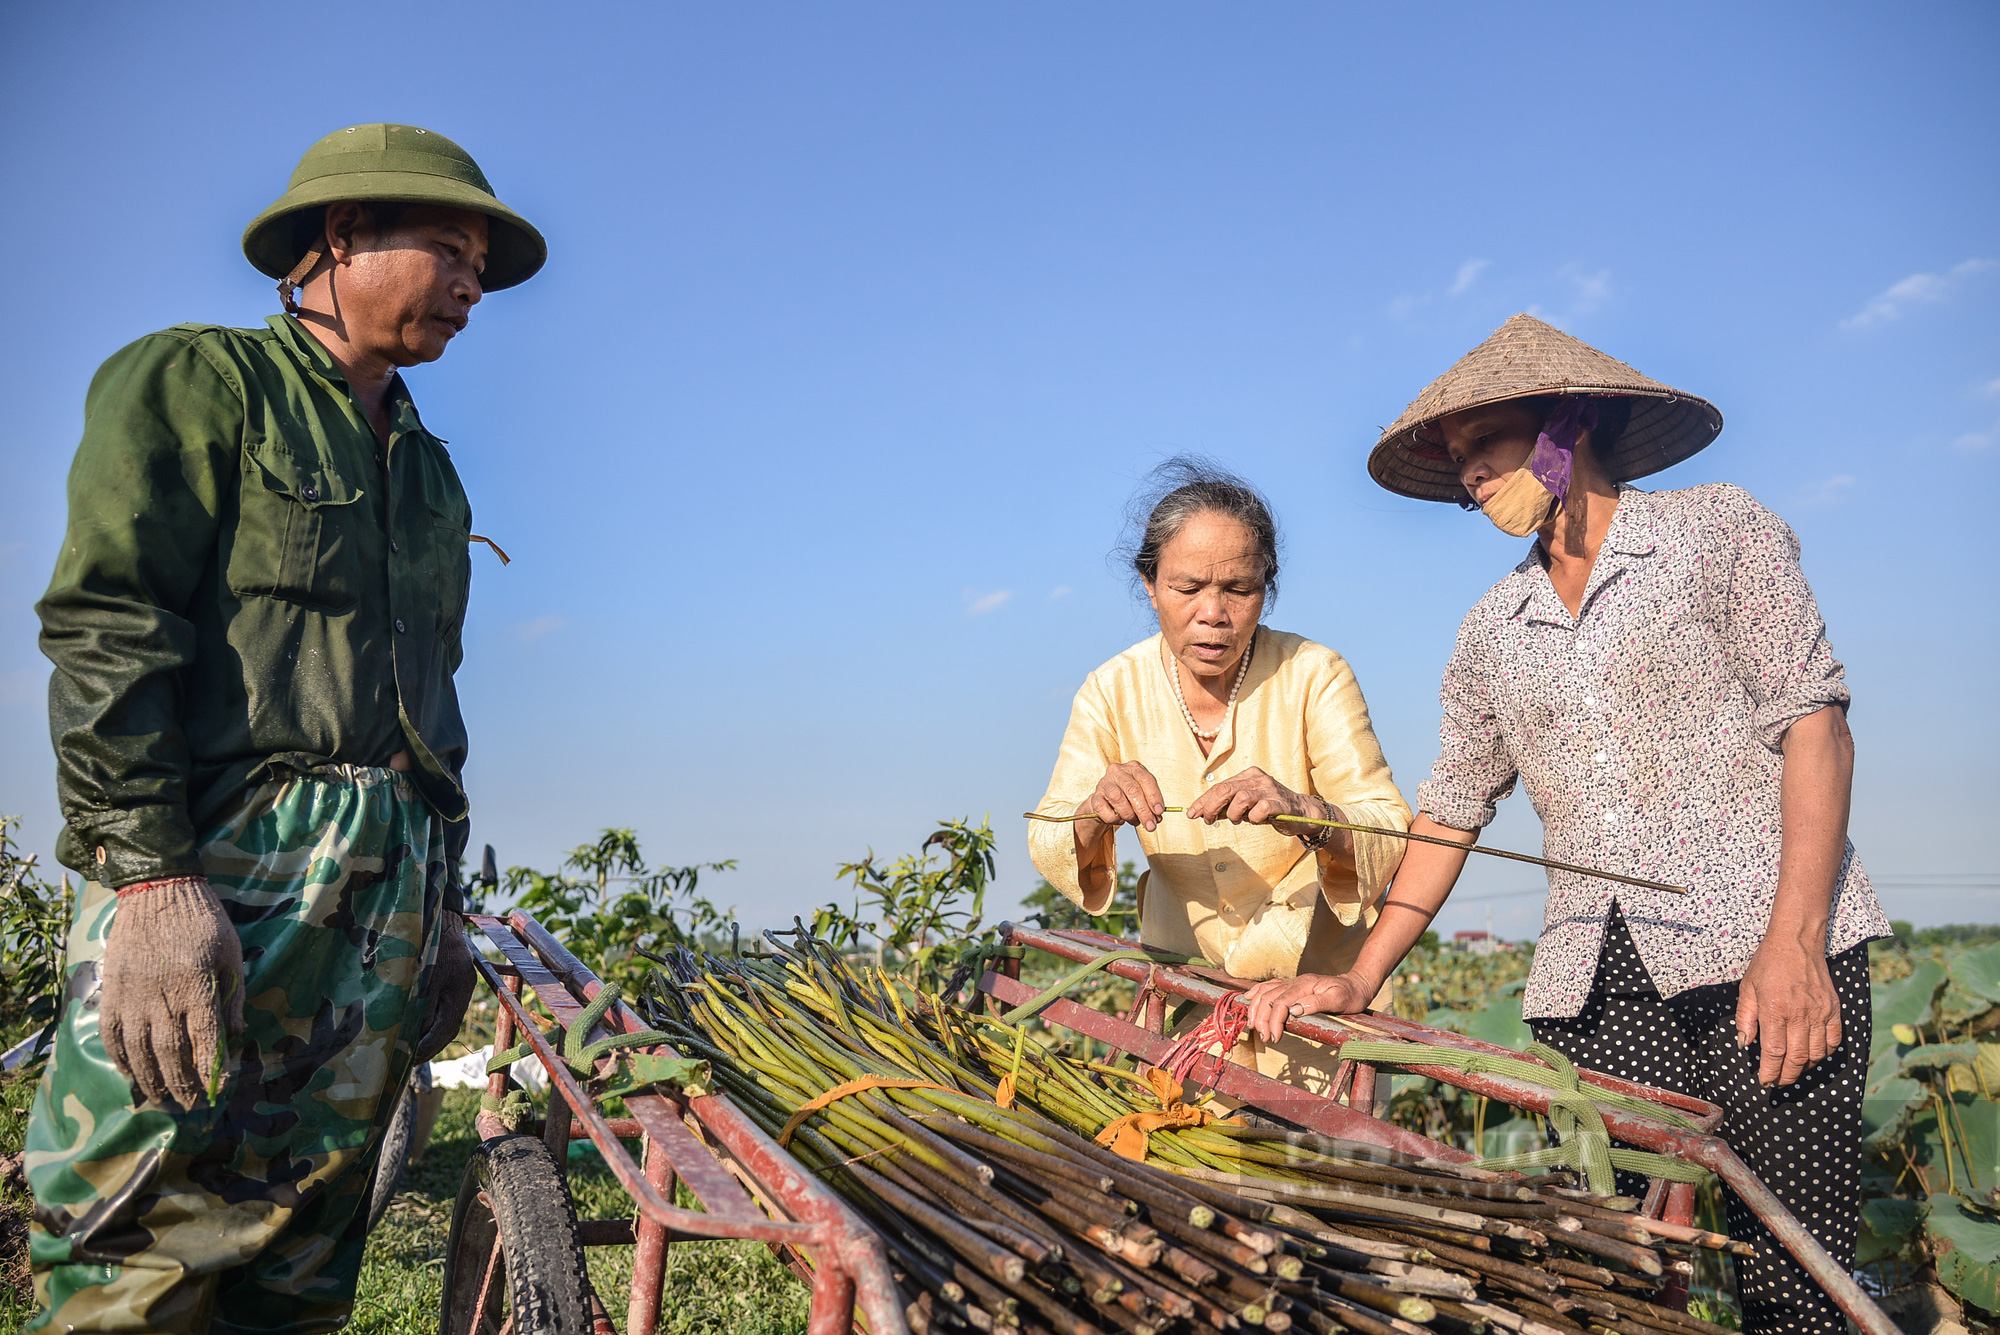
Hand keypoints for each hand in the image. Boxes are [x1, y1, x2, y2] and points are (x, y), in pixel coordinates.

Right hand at [101, 876, 245, 1108]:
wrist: (158, 890)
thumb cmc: (205, 921)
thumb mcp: (232, 953)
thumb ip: (233, 996)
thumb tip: (237, 1036)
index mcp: (196, 985)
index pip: (204, 1038)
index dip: (210, 1069)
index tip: (217, 1090)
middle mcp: (161, 995)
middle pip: (169, 1052)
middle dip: (180, 1084)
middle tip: (188, 1106)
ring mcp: (132, 994)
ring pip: (138, 1049)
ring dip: (150, 1079)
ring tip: (161, 1099)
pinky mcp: (112, 990)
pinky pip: (112, 1033)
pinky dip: (120, 1058)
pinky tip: (131, 1074)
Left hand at [415, 916, 477, 1062]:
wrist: (439, 914)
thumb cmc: (429, 942)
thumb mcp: (424, 974)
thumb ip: (424, 1003)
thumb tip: (419, 1033)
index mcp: (460, 989)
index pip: (447, 1028)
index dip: (430, 1047)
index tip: (411, 1059)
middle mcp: (462, 989)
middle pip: (449, 1026)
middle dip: (430, 1045)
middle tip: (409, 1060)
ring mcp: (459, 984)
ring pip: (446, 1017)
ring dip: (430, 1034)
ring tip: (411, 1049)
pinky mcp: (452, 978)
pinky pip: (442, 1006)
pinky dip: (430, 1019)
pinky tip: (417, 1026)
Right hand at [1078, 761, 1167, 832]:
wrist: (1106, 802)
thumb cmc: (1127, 797)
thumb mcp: (1142, 796)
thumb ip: (1151, 805)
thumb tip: (1157, 818)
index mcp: (1134, 768)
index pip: (1146, 779)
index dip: (1154, 796)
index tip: (1159, 811)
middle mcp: (1118, 772)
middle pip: (1132, 789)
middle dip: (1143, 810)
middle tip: (1150, 825)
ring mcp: (1104, 783)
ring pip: (1117, 798)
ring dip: (1129, 814)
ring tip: (1135, 822)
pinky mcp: (1095, 796)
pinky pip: (1104, 809)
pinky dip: (1113, 818)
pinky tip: (1119, 820)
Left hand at [1184, 766, 1318, 829]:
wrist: (1302, 812)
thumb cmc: (1271, 808)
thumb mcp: (1247, 805)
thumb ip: (1229, 806)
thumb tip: (1205, 813)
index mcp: (1248, 775)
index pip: (1219, 786)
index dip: (1203, 801)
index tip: (1192, 813)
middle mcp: (1257, 779)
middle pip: (1225, 789)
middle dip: (1211, 807)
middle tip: (1208, 821)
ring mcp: (1269, 789)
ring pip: (1240, 798)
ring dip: (1233, 814)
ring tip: (1238, 820)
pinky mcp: (1279, 802)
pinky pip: (1259, 809)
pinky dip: (1253, 819)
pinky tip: (1256, 820)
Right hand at [1242, 971, 1376, 1043]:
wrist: (1356, 985)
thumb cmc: (1350, 995)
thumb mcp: (1339, 999)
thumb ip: (1317, 1003)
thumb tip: (1294, 1010)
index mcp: (1305, 985)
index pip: (1281, 1002)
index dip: (1274, 1021)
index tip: (1274, 1038)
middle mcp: (1295, 982)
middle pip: (1268, 997)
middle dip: (1262, 1018)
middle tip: (1264, 1038)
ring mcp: (1292, 983)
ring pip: (1265, 991)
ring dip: (1255, 1008)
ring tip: (1253, 1026)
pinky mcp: (1292, 986)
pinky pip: (1268, 986)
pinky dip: (1256, 993)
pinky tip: (1248, 999)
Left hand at [1735, 935, 1840, 1086]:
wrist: (1797, 942)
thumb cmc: (1768, 964)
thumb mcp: (1747, 988)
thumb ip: (1745, 1018)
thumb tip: (1744, 1043)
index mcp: (1775, 1010)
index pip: (1775, 1052)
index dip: (1770, 1072)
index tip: (1764, 1082)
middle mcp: (1800, 1014)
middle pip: (1797, 1058)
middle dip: (1786, 1076)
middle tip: (1777, 1083)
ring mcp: (1820, 1013)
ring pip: (1816, 1053)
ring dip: (1804, 1068)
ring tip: (1792, 1071)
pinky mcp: (1834, 1009)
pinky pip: (1833, 1041)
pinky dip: (1824, 1053)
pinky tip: (1812, 1056)